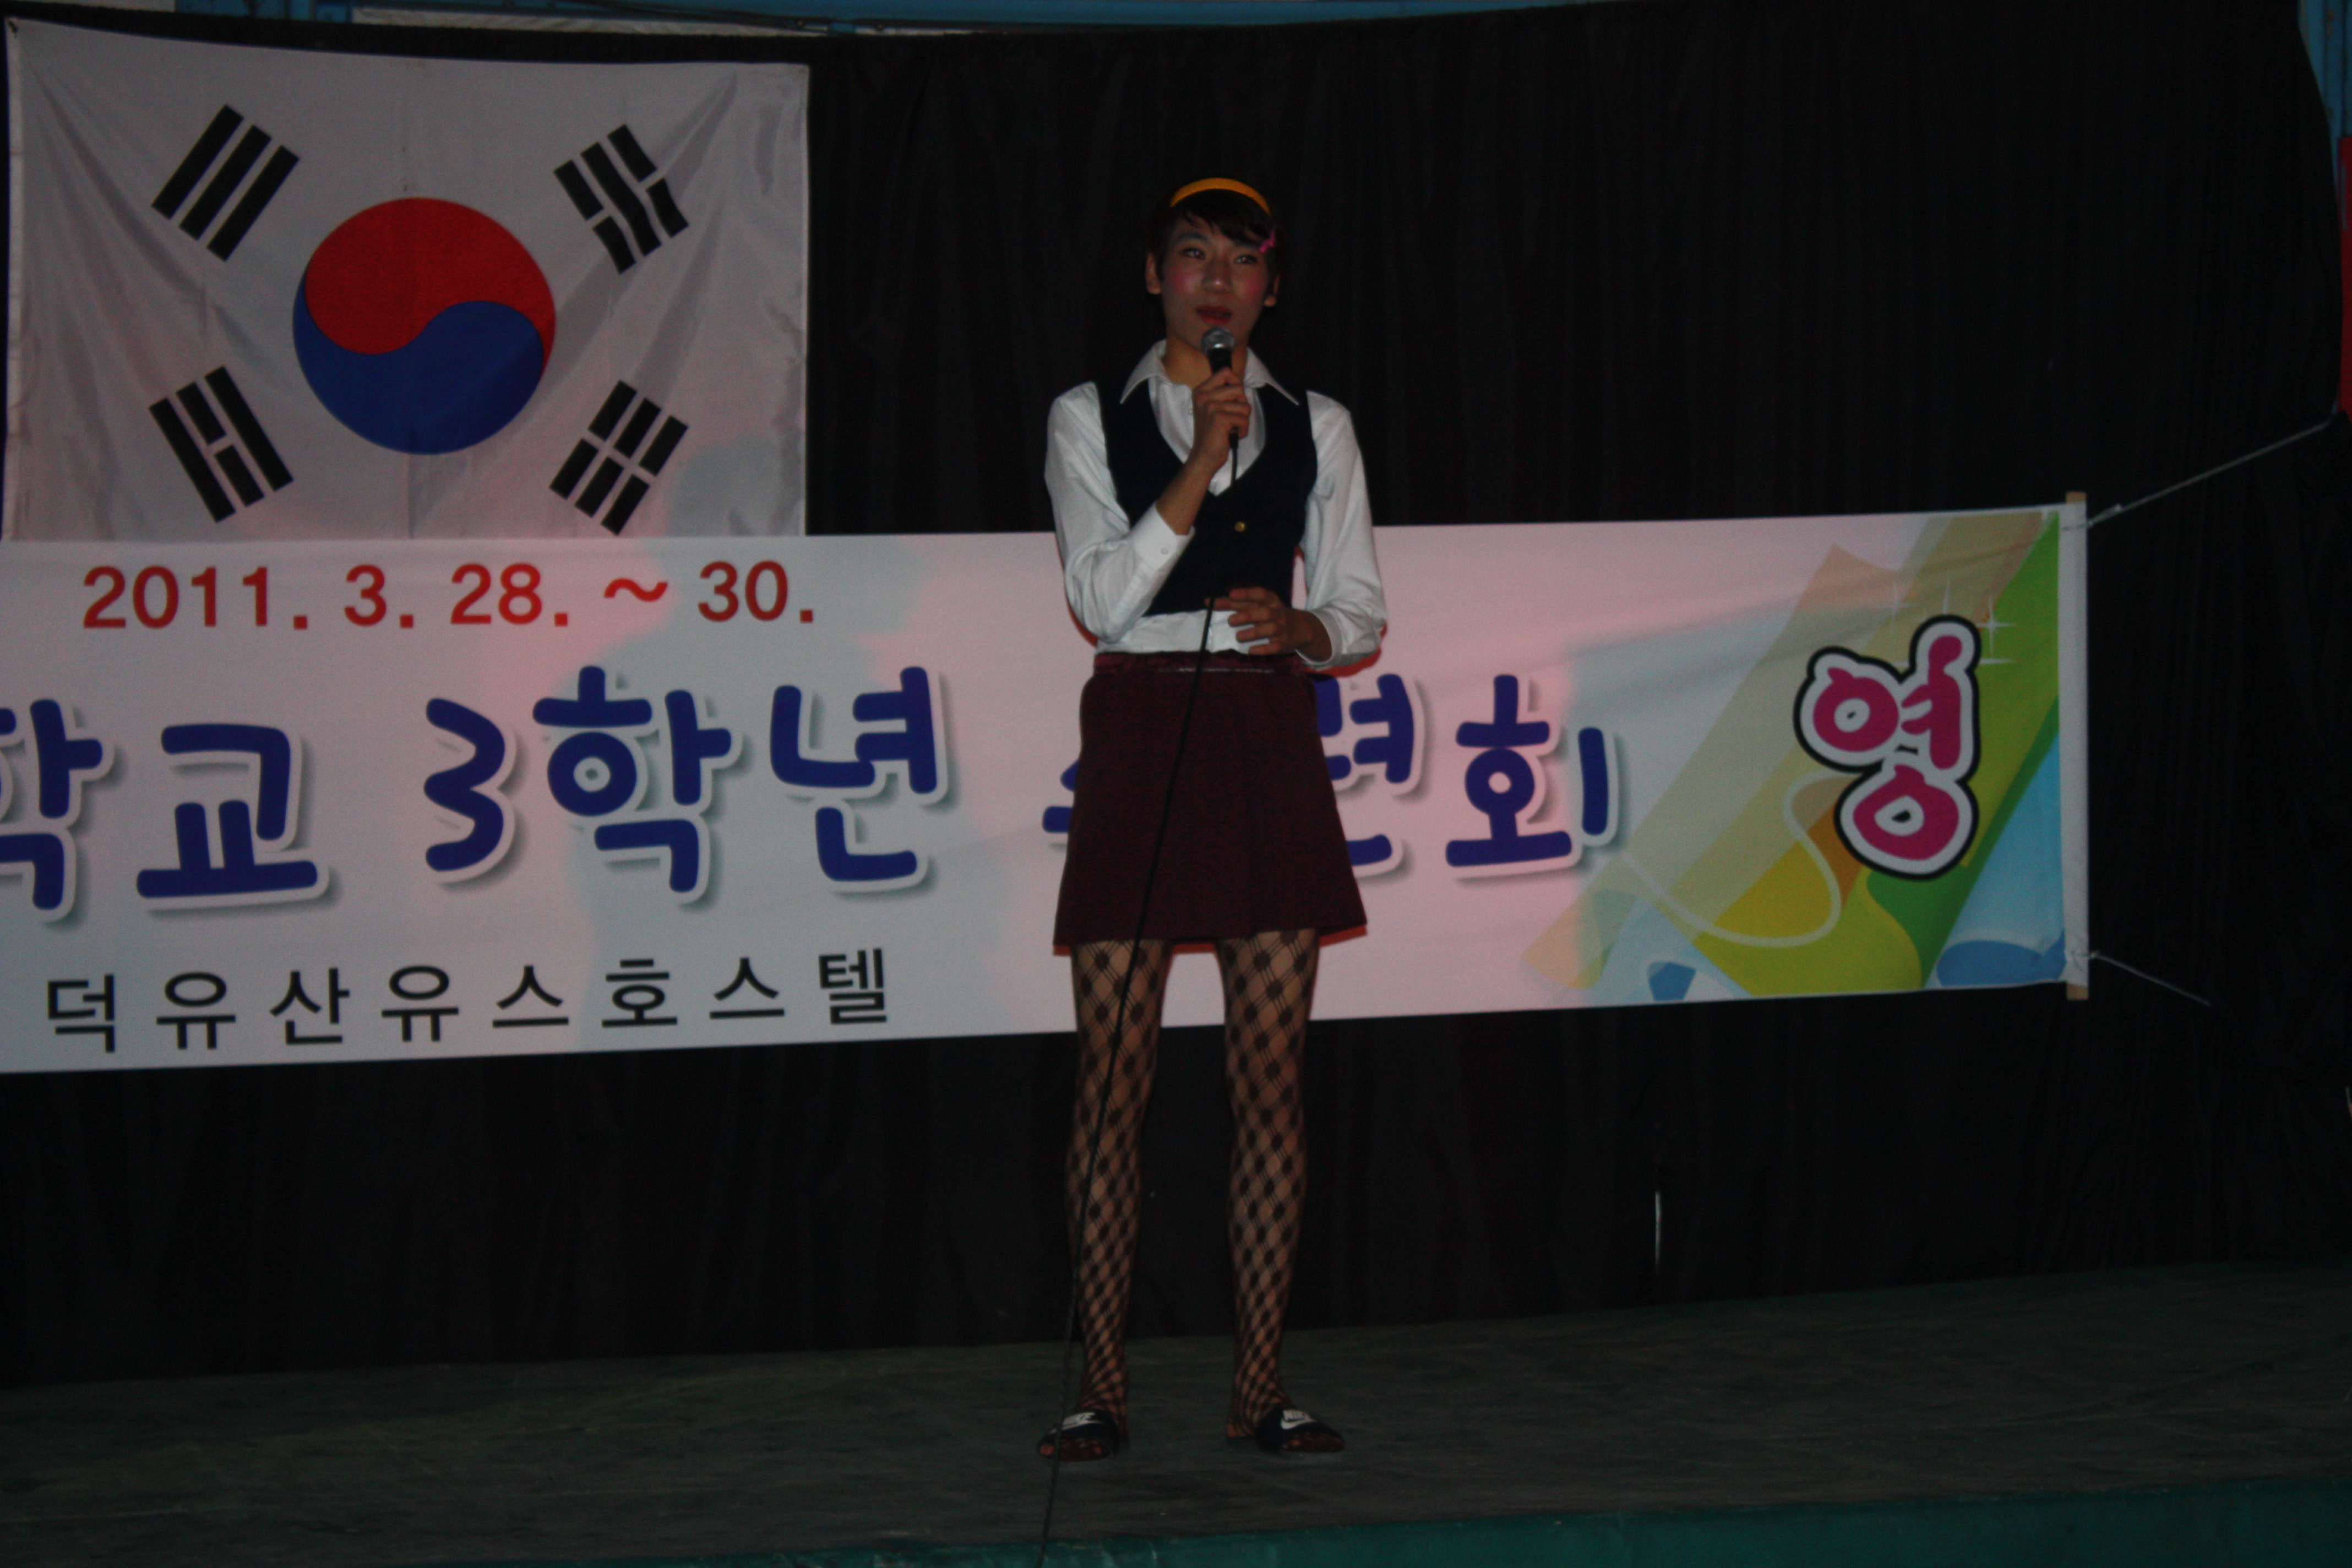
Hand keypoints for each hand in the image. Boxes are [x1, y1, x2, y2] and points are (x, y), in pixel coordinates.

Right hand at [1187, 369, 1251, 470]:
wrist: (1203, 456)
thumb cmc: (1211, 434)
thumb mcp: (1212, 409)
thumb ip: (1222, 394)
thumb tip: (1240, 385)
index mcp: (1201, 391)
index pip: (1225, 372)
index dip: (1236, 383)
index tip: (1234, 399)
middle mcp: (1203, 396)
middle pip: (1238, 388)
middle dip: (1242, 405)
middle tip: (1233, 417)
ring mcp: (1211, 406)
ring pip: (1244, 405)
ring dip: (1243, 420)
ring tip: (1231, 427)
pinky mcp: (1219, 418)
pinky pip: (1244, 419)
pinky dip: (1243, 430)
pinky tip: (1232, 435)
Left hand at [1215, 586, 1329, 660]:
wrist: (1301, 627)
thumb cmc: (1271, 614)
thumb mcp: (1259, 605)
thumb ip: (1236, 603)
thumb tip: (1209, 602)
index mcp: (1270, 601)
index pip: (1259, 594)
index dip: (1245, 593)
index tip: (1231, 594)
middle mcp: (1277, 613)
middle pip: (1264, 613)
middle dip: (1247, 616)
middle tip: (1230, 620)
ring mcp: (1282, 629)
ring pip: (1269, 629)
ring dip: (1253, 633)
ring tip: (1238, 636)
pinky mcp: (1283, 644)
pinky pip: (1274, 647)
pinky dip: (1263, 649)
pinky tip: (1251, 650)